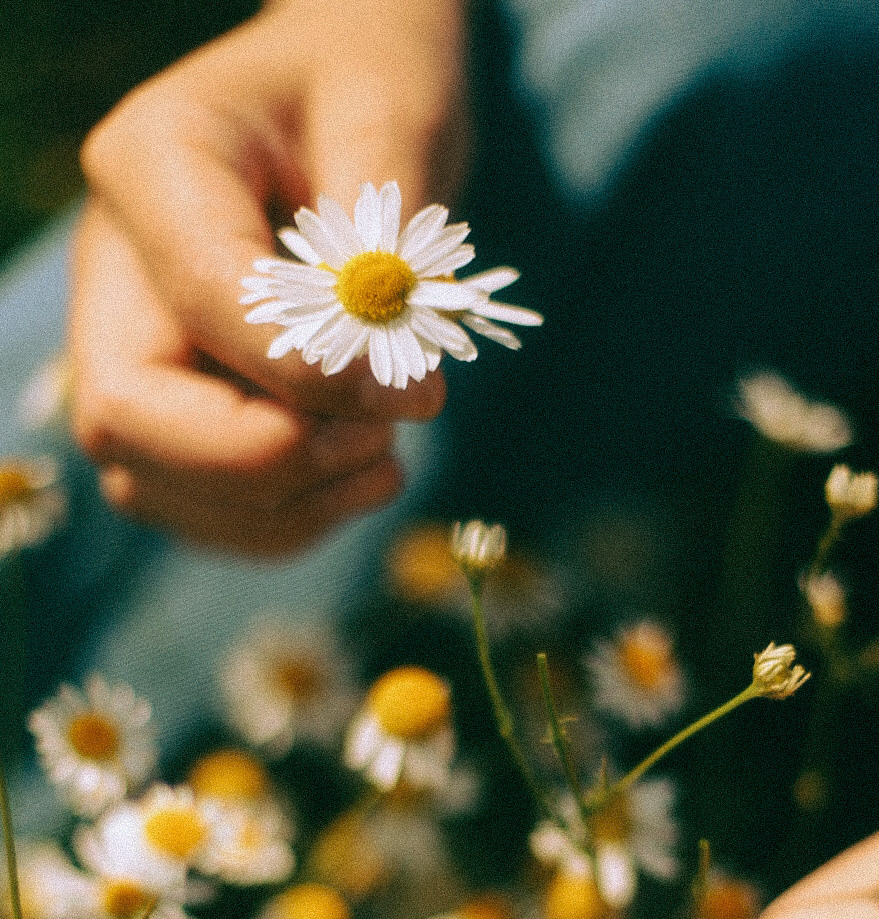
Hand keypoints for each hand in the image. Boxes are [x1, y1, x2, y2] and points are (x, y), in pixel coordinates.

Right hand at [71, 0, 466, 555]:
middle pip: (128, 419)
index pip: (200, 298)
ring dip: (290, 501)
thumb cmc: (367, 93)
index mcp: (153, 165)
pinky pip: (207, 517)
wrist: (345, 110)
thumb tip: (382, 368)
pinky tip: (367, 468)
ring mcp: (132, 357)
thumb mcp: (394, 114)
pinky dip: (295, 521)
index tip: (419, 394)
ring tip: (385, 443)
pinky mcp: (173, 423)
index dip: (307, 374)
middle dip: (269, 459)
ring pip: (157, 489)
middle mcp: (117, 272)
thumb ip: (383, 237)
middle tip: (386, 432)